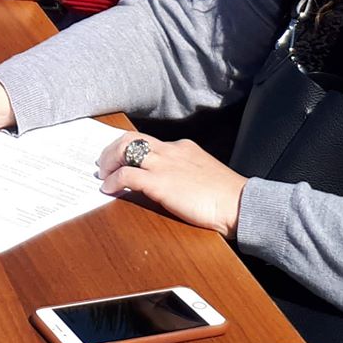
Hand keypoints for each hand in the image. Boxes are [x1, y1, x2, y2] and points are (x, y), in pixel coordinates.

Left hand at [96, 132, 248, 237]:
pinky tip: (109, 189)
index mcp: (182, 147)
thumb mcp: (203, 174)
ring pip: (125, 150)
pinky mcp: (160, 182)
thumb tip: (169, 182)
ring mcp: (165, 165)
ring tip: (103, 175)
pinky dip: (114, 180)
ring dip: (109, 162)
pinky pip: (127, 175)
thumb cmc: (227, 196)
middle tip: (104, 163)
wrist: (239, 204)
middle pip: (131, 139)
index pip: (148, 140)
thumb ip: (185, 172)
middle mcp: (171, 150)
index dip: (129, 147)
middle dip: (112, 149)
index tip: (119, 156)